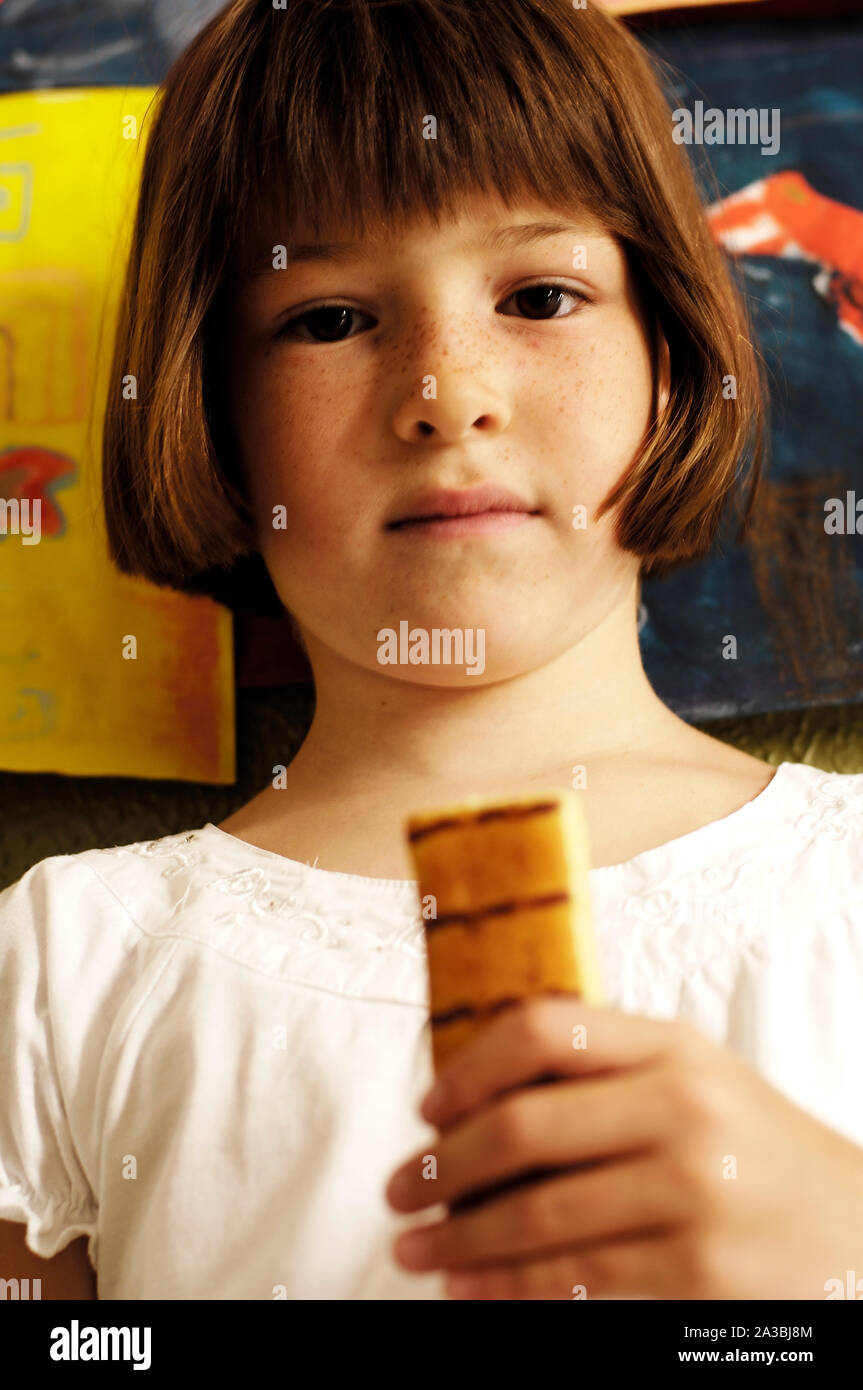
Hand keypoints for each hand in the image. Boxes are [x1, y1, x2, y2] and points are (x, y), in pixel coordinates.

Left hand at [385, 997, 862, 1298]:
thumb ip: (601, 1070)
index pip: (543, 1029)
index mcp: (672, 1047)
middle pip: (523, 1128)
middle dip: (441, 1166)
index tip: (427, 1108)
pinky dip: (508, 1288)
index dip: (467, 1067)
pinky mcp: (698, 1277)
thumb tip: (469, 1100)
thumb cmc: (749, 1146)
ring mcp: (693, 1197)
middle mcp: (683, 1111)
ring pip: (537, 1218)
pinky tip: (472, 1286)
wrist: (856, 1230)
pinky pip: (576, 1284)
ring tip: (416, 1248)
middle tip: (397, 1191)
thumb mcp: (691, 1078)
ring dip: (458, 1237)